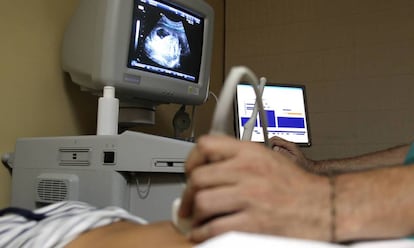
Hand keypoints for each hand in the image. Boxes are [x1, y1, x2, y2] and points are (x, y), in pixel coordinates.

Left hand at [179, 135, 330, 242]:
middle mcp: (248, 171)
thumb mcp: (267, 158)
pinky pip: (214, 228)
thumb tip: (209, 167)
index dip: (191, 161)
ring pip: (203, 202)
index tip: (189, 173)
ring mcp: (250, 197)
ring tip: (197, 220)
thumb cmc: (297, 186)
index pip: (206, 145)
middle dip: (187, 194)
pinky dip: (203, 234)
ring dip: (195, 216)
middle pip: (199, 177)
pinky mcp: (253, 223)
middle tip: (187, 203)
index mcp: (250, 153)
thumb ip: (239, 158)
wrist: (323, 207)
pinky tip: (204, 234)